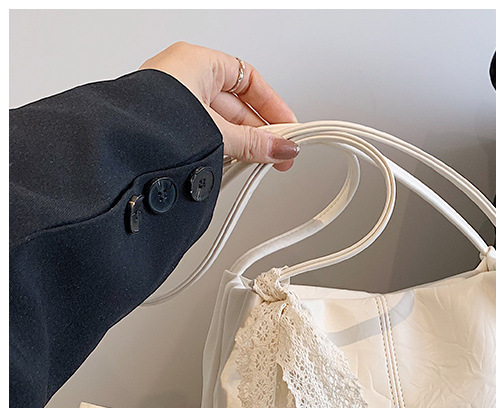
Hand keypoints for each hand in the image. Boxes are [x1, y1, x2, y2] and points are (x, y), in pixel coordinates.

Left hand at [140, 42, 298, 171]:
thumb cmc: (154, 124)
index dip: (272, 104)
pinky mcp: (166, 127)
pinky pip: (204, 133)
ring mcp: (173, 103)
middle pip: (236, 104)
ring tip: (257, 162)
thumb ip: (254, 143)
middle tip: (278, 153)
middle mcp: (184, 78)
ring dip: (242, 143)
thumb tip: (281, 149)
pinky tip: (234, 164)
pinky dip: (221, 148)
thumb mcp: (219, 133)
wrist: (117, 147)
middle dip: (260, 131)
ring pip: (221, 122)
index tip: (288, 126)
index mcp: (196, 63)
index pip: (248, 79)